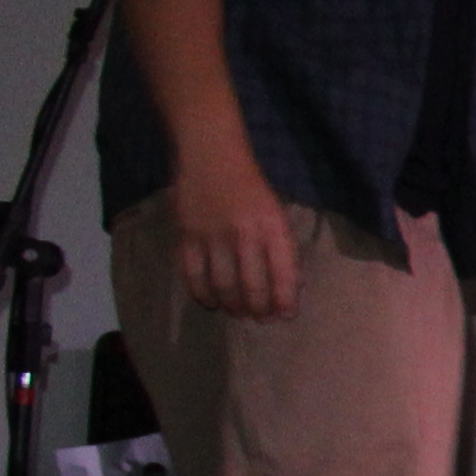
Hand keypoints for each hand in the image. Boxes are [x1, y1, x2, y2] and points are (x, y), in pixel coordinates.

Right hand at [169, 148, 297, 322]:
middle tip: (259, 319)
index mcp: (272, 227)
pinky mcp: (186, 236)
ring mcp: (212, 236)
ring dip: (232, 306)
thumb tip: (288, 287)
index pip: (282, 273)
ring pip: (223, 285)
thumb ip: (280, 246)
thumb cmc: (250, 187)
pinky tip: (210, 302)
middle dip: (258, 309)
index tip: (284, 316)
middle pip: (252, 285)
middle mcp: (244, 234)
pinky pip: (193, 276)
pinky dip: (201, 295)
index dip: (284, 300)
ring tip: (238, 313)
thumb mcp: (275, 212)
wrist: (211, 157)